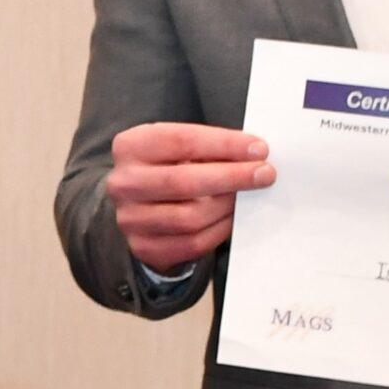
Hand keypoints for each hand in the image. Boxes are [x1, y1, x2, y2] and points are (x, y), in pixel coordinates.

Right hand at [104, 122, 274, 270]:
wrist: (139, 205)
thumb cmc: (168, 167)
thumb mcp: (177, 148)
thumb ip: (209, 148)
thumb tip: (254, 155)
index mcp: (130, 146)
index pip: (181, 141)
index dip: (224, 144)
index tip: (258, 149)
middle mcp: (123, 182)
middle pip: (184, 181)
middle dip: (232, 177)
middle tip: (264, 174)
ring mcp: (130, 218)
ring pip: (190, 217)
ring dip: (227, 207)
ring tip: (246, 197)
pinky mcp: (143, 247)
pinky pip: (192, 243)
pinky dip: (219, 230)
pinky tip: (231, 218)